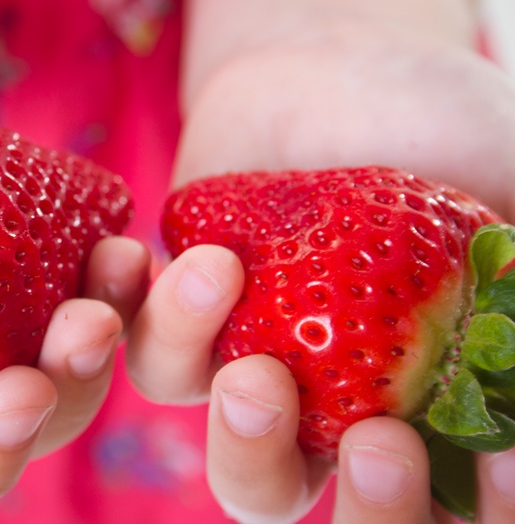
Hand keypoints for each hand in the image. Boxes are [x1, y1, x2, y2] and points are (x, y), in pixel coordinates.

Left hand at [129, 1, 514, 521]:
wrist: (337, 76)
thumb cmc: (442, 133)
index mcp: (435, 407)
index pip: (461, 505)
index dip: (485, 507)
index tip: (508, 460)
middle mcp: (342, 415)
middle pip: (336, 514)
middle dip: (356, 501)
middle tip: (369, 436)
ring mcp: (261, 379)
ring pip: (239, 459)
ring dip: (238, 420)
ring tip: (235, 297)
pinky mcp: (188, 329)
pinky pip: (153, 357)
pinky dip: (149, 318)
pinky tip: (145, 259)